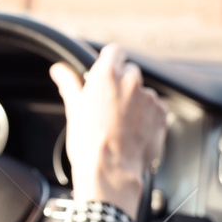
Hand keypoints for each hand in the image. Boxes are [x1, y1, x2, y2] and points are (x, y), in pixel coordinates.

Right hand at [49, 44, 166, 216]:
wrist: (110, 170)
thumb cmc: (88, 141)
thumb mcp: (74, 109)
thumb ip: (69, 83)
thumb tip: (59, 69)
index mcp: (107, 74)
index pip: (115, 51)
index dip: (111, 61)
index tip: (108, 72)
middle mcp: (131, 81)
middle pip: (130, 72)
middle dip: (122, 84)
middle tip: (109, 106)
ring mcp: (149, 97)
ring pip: (142, 93)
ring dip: (135, 102)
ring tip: (121, 124)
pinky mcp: (162, 113)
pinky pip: (155, 109)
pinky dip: (147, 117)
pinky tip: (133, 132)